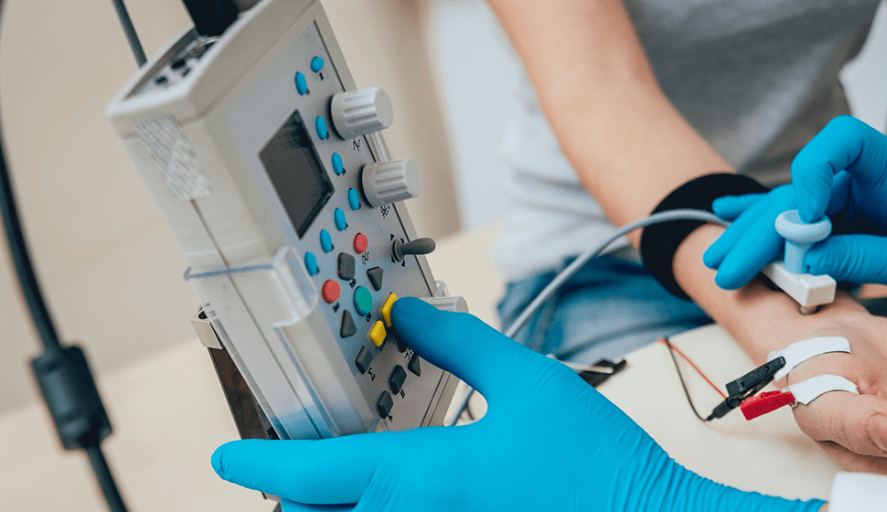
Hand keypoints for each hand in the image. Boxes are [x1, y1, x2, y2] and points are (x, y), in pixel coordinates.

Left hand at [211, 299, 823, 511]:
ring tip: (343, 483)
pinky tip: (413, 500)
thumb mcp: (526, 383)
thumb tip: (410, 314)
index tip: (228, 455)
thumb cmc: (597, 466)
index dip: (257, 459)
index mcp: (419, 478)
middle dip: (293, 494)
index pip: (310, 469)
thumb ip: (459, 343)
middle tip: (295, 466)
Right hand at [707, 116, 886, 316]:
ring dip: (752, 238)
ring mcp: (850, 203)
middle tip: (731, 266)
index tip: (803, 221)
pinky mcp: (843, 226)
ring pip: (789, 213)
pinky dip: (763, 223)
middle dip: (762, 229)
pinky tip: (727, 216)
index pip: (842, 143)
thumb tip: (807, 263)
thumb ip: (865, 259)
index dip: (813, 173)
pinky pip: (796, 224)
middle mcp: (864, 182)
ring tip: (719, 261)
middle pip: (800, 190)